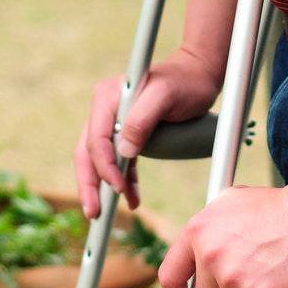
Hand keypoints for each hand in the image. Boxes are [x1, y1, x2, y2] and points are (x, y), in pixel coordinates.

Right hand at [74, 47, 220, 218]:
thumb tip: (123, 150)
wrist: (198, 75)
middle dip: (89, 183)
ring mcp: (114, 119)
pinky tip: (131, 196)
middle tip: (92, 212)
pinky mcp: (127, 130)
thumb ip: (142, 119)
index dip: (103, 166)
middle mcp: (105, 108)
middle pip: (88, 150)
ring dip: (101, 186)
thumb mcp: (166, 96)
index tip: (116, 187)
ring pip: (98, 158)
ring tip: (103, 213)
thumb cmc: (185, 82)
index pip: (97, 138)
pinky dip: (122, 178)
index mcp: (107, 97)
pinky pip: (118, 159)